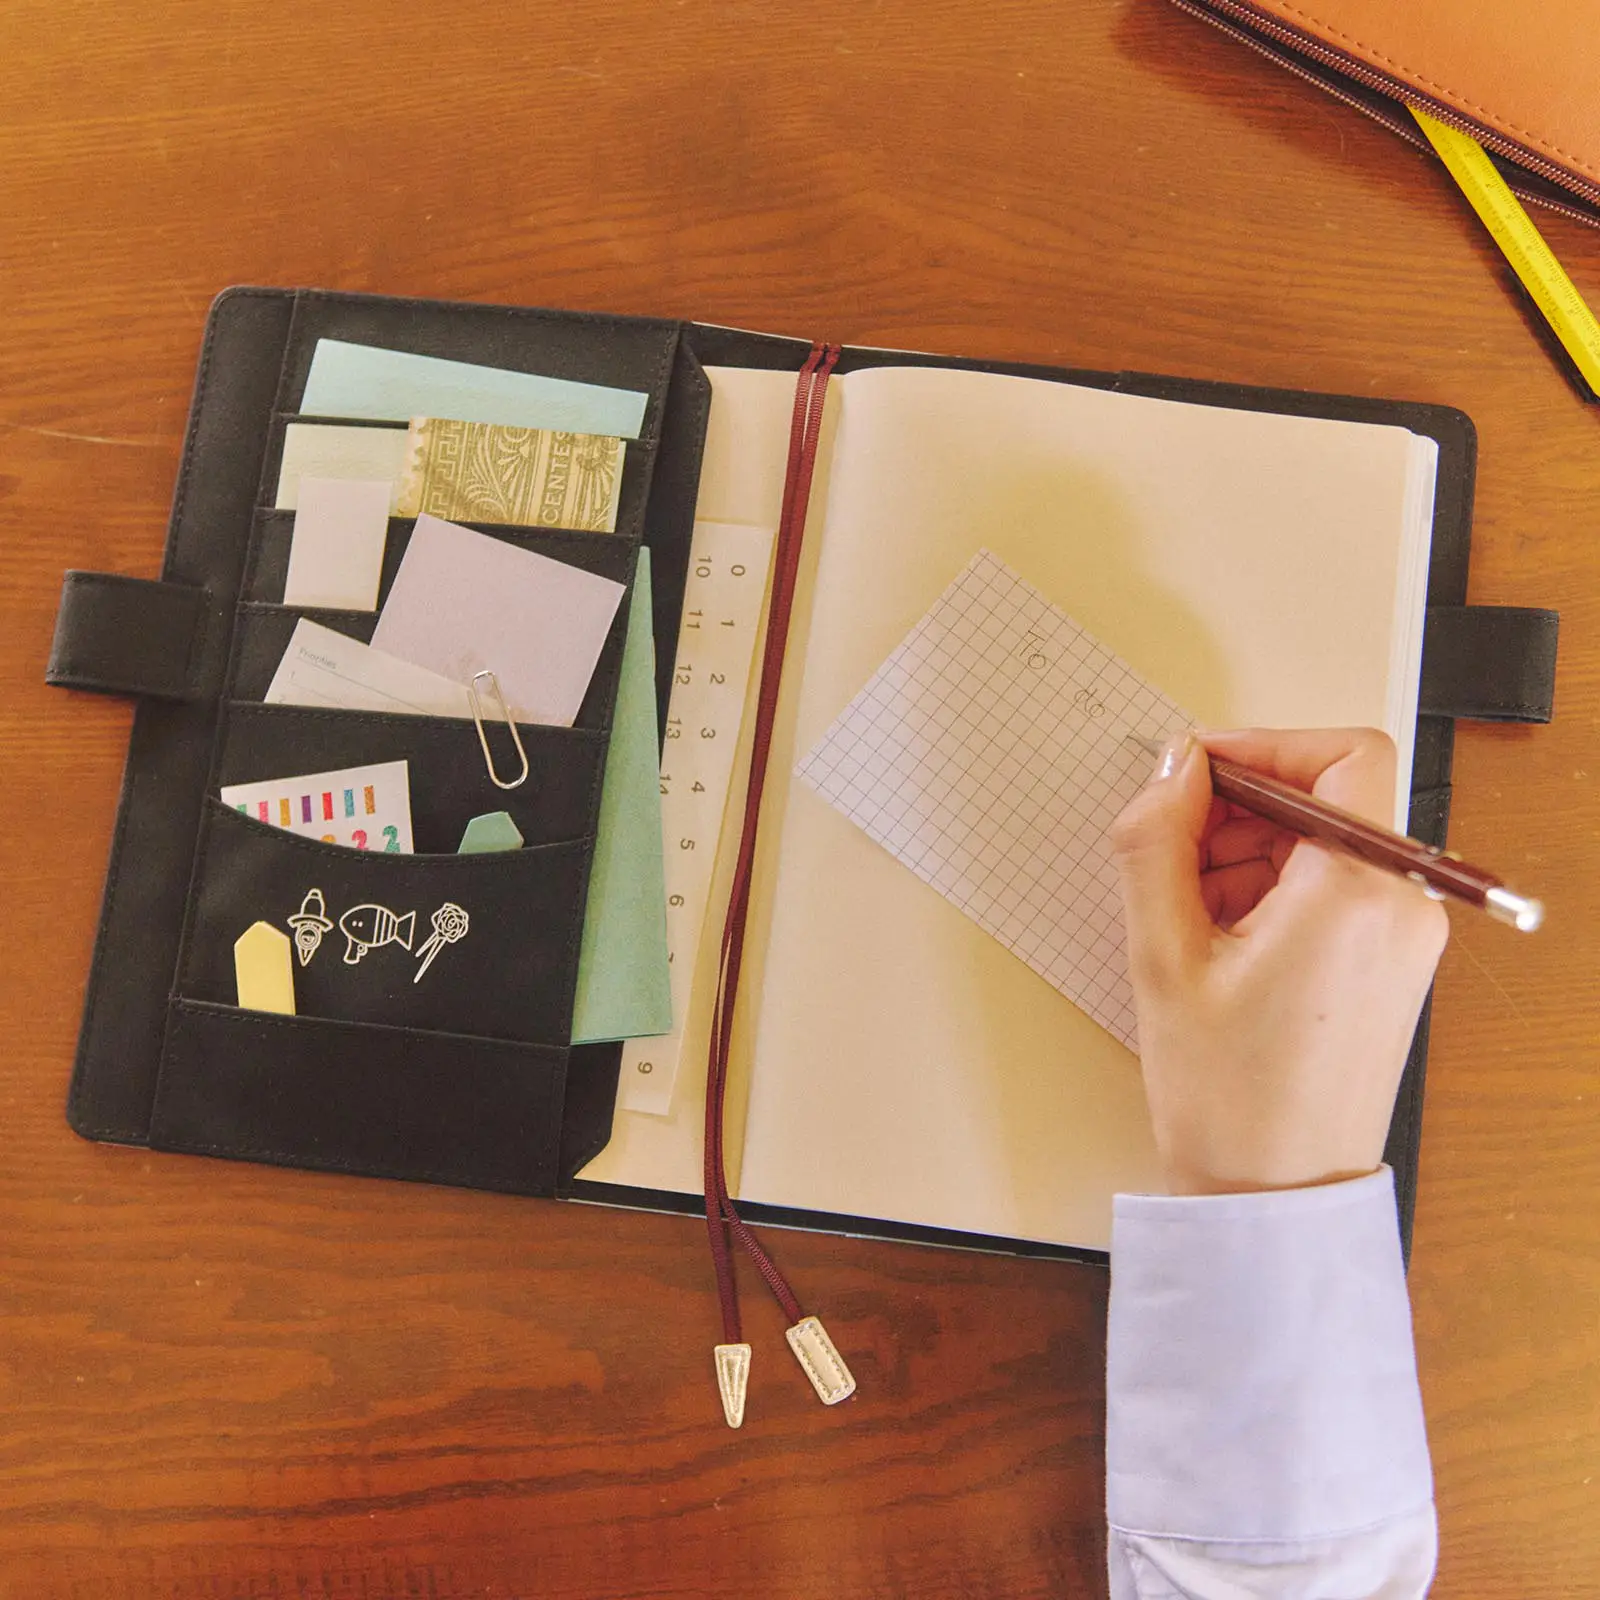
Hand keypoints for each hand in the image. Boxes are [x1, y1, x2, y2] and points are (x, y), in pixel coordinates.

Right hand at [1108, 728, 1448, 1195]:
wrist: (1274, 1199)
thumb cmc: (1229, 1099)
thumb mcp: (1164, 956)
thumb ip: (1156, 842)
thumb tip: (1170, 770)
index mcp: (1357, 894)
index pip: (1343, 755)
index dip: (1263, 746)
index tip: (1196, 772)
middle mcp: (1402, 908)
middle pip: (1328, 800)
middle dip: (1241, 810)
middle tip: (1169, 857)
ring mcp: (1405, 941)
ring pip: (1325, 845)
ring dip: (1249, 855)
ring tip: (1187, 920)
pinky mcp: (1391, 968)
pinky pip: (1335, 891)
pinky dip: (1273, 893)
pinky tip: (1218, 944)